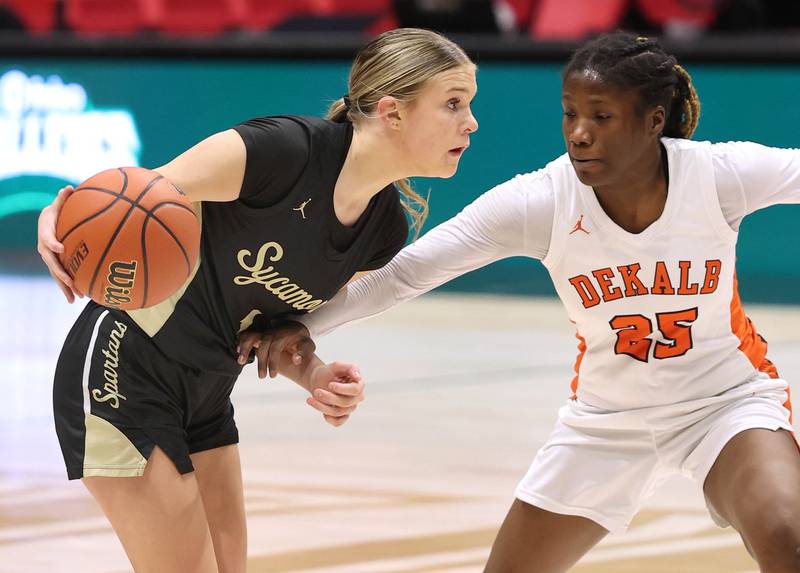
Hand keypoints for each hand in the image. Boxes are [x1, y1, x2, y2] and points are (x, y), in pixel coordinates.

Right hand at [37, 185, 83, 302]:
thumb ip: (63, 198)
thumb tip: (68, 188)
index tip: (60, 248)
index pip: (47, 238)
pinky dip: (67, 288)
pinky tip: (77, 298)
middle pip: (51, 262)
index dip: (52, 242)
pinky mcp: (55, 264)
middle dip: (60, 273)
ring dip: (65, 286)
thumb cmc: (57, 211)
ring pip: (55, 274)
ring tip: (75, 298)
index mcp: (45, 232)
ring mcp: (49, 257)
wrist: (48, 222)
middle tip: (71, 282)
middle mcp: (44, 247)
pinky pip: (60, 277)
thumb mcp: (58, 204)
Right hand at [237, 320, 315, 377]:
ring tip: (241, 362)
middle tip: (262, 377)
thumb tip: (296, 360)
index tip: (273, 376)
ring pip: (251, 337)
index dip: (273, 362)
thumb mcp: (308, 345)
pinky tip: (237, 353)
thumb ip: (303, 352)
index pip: (275, 348)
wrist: (295, 327)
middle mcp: (271, 332)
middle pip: (262, 346)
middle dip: (261, 362)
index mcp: (283, 335)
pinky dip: (240, 342)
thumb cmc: (301, 339)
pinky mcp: (258, 333)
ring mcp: (263, 331)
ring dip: (245, 348)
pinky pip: (246, 335)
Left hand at [306, 362, 363, 426]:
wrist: (318, 380)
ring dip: (322, 406)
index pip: (354, 390)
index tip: (330, 384)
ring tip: (311, 399)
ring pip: (338, 412)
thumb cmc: (329, 372)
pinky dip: (328, 418)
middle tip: (316, 391)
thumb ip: (349, 368)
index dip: (342, 389)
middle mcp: (357, 398)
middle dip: (329, 398)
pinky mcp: (342, 416)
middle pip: (346, 403)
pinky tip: (319, 408)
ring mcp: (350, 408)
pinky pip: (338, 422)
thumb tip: (358, 377)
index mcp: (359, 384)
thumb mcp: (337, 366)